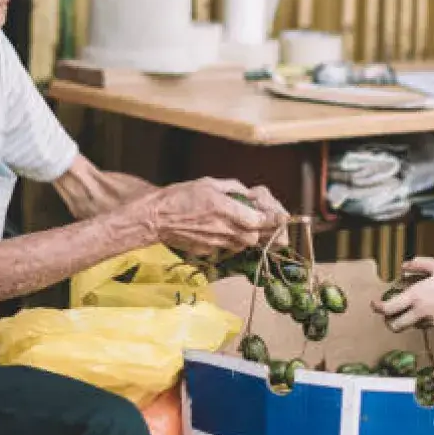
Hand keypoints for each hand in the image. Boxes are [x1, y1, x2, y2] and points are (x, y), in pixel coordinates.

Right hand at [145, 177, 283, 256]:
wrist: (155, 218)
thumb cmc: (180, 196)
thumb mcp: (208, 183)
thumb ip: (233, 188)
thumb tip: (249, 194)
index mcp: (225, 209)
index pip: (258, 221)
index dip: (270, 220)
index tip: (277, 217)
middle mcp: (223, 229)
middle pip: (253, 238)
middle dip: (258, 230)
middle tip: (256, 220)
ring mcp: (215, 243)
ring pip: (241, 245)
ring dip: (244, 236)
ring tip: (238, 224)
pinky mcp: (207, 251)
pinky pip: (226, 248)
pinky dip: (229, 241)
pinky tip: (220, 230)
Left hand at [371, 257, 433, 330]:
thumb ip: (418, 265)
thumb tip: (404, 267)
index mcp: (416, 296)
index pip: (388, 309)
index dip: (377, 308)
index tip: (375, 304)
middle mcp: (421, 312)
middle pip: (395, 326)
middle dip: (389, 321)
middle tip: (391, 312)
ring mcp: (433, 322)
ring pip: (413, 326)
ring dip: (409, 319)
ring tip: (415, 305)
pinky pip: (429, 324)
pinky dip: (426, 318)